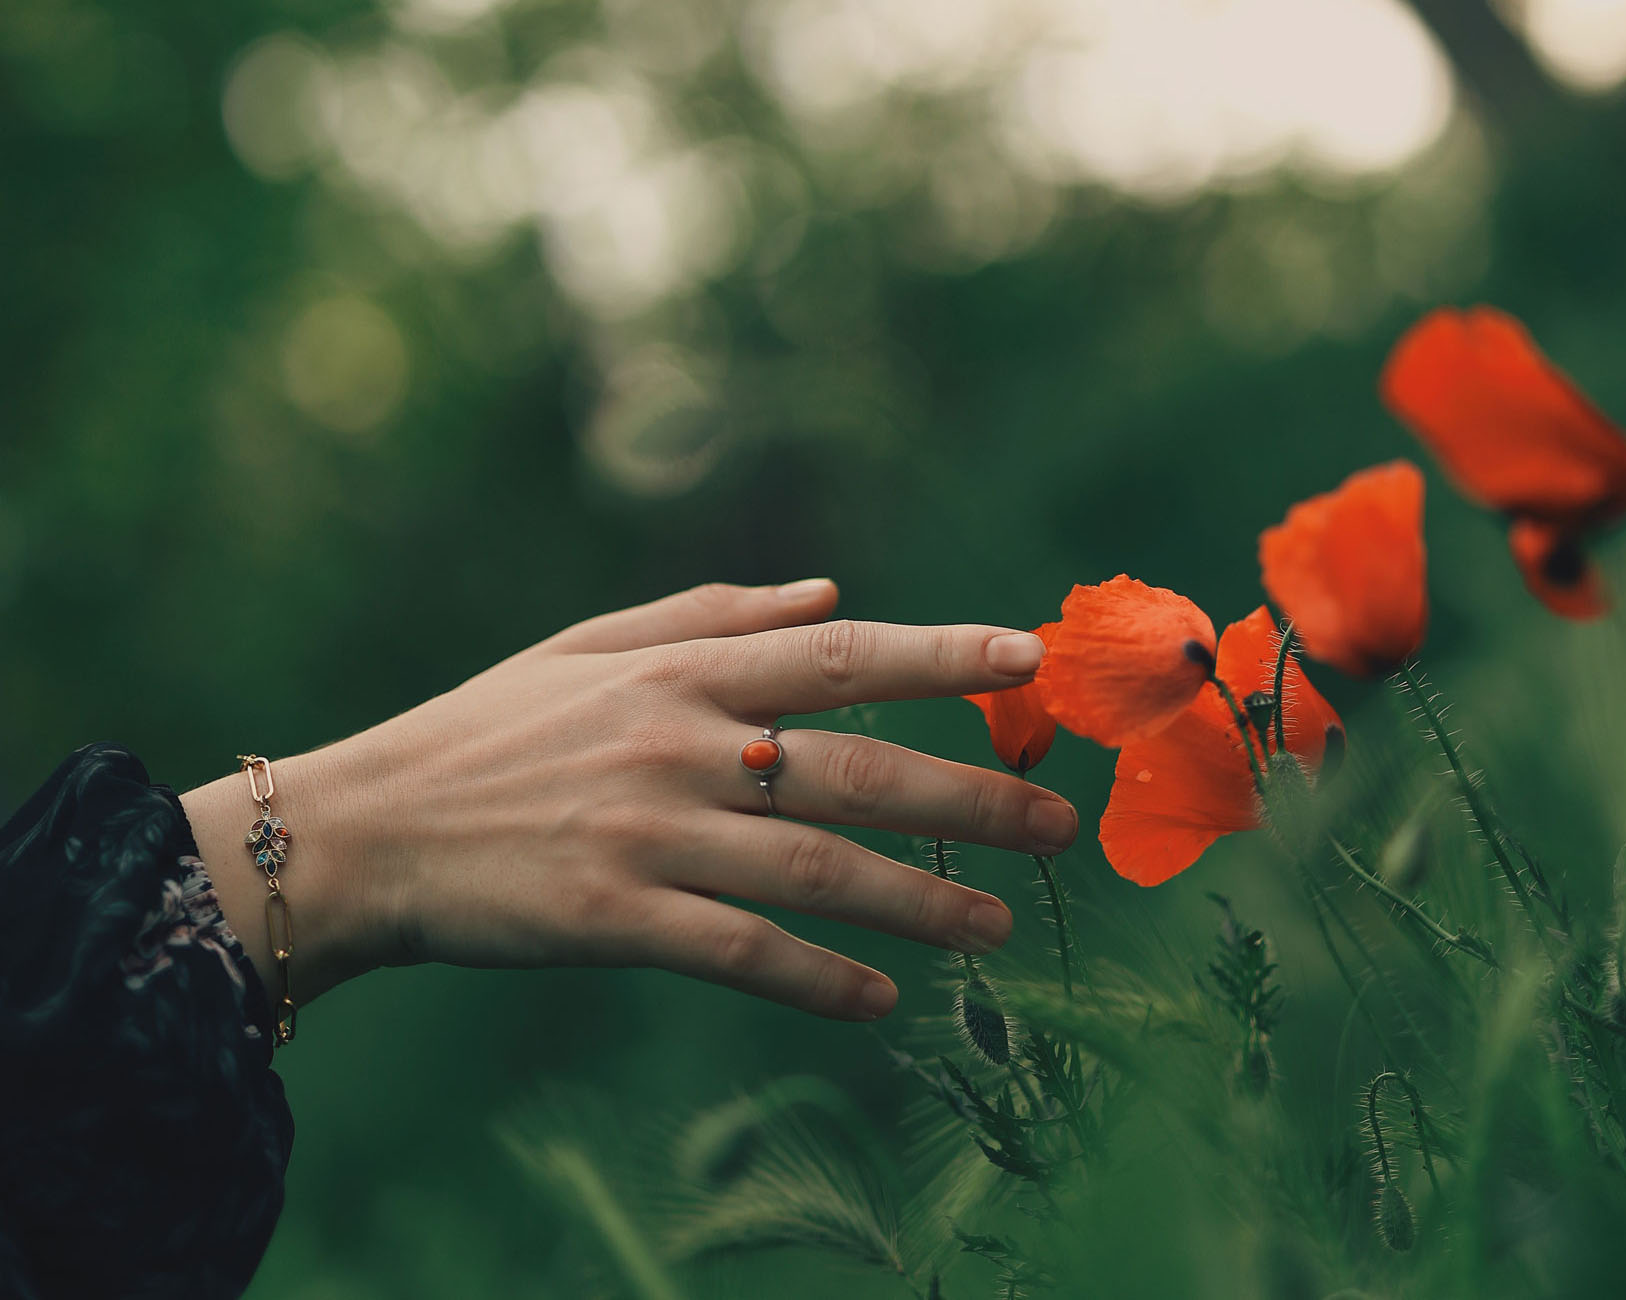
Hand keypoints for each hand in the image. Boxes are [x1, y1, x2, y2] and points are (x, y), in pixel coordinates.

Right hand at [181, 580, 1078, 1022]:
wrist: (365, 828)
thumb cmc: (486, 735)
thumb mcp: (588, 649)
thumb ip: (715, 614)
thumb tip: (833, 593)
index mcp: (678, 674)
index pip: (837, 657)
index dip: (940, 656)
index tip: (1028, 659)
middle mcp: (677, 745)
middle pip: (855, 768)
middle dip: (968, 795)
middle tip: (1056, 825)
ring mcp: (647, 833)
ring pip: (816, 868)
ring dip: (918, 900)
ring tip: (997, 928)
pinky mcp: (613, 918)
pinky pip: (741, 952)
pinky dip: (819, 978)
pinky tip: (882, 1000)